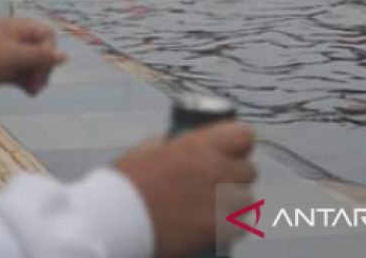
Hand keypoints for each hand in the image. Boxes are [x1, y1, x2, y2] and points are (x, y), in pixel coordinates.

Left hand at [0, 18, 66, 98]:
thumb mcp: (13, 56)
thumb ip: (40, 56)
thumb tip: (65, 56)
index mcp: (16, 28)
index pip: (45, 34)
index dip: (49, 49)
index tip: (43, 63)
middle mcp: (14, 40)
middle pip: (41, 51)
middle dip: (44, 66)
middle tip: (38, 81)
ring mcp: (8, 56)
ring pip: (32, 65)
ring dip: (37, 77)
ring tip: (34, 89)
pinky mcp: (2, 72)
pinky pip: (22, 75)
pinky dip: (27, 83)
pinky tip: (29, 92)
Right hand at [115, 122, 255, 257]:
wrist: (116, 220)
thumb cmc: (125, 184)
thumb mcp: (145, 151)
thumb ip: (168, 145)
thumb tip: (174, 144)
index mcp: (199, 145)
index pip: (244, 136)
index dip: (239, 145)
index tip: (230, 152)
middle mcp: (216, 170)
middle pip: (248, 170)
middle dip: (235, 176)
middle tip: (217, 184)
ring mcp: (220, 201)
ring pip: (247, 199)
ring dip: (234, 201)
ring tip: (213, 207)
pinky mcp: (219, 230)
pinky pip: (240, 225)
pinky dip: (230, 226)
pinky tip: (213, 225)